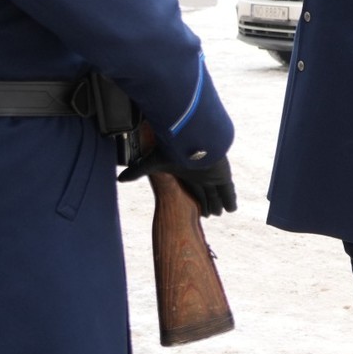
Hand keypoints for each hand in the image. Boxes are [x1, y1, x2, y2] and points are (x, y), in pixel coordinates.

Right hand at [118, 150, 236, 216]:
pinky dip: (230, 200)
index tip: (194, 208)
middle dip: (206, 202)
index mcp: (186, 172)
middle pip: (204, 192)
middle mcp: (200, 174)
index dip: (193, 198)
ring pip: (217, 193)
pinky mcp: (223, 175)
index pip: (190, 188)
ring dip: (218, 203)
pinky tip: (232, 208)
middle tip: (208, 215)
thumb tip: (120, 178)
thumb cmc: (173, 148)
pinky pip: (228, 191)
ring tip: (219, 213)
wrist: (192, 138)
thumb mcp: (153, 162)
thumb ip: (138, 170)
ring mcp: (213, 175)